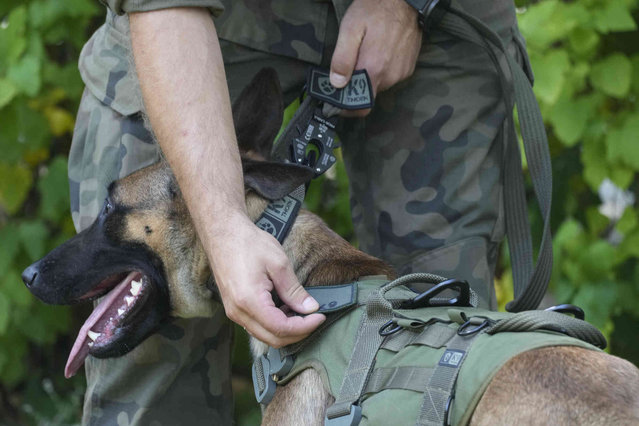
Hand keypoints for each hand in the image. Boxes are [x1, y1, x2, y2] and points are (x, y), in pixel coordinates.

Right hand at [208, 214, 324, 347]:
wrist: (222, 233)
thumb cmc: (249, 243)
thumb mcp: (278, 263)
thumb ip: (294, 290)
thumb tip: (310, 308)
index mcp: (249, 301)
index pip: (281, 328)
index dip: (304, 327)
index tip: (320, 316)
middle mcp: (238, 312)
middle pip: (273, 339)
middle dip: (298, 333)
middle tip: (314, 318)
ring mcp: (234, 312)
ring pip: (264, 335)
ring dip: (286, 329)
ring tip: (301, 311)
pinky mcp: (234, 308)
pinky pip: (256, 326)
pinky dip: (274, 324)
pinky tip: (285, 308)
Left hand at [330, 0, 421, 116]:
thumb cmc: (376, 9)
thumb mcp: (351, 28)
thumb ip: (342, 58)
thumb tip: (336, 83)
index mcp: (374, 69)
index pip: (361, 106)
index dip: (347, 108)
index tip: (336, 102)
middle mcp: (390, 76)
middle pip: (368, 94)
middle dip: (356, 86)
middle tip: (347, 69)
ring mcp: (401, 73)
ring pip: (379, 85)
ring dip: (369, 76)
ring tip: (365, 54)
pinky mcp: (409, 68)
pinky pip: (390, 77)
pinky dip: (381, 70)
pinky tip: (379, 52)